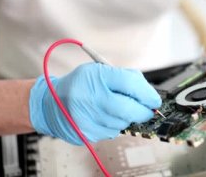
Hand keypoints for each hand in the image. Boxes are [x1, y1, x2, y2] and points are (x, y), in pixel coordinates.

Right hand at [29, 63, 160, 144]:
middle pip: (129, 109)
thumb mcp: (99, 71)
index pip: (130, 83)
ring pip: (123, 122)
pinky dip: (115, 124)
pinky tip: (106, 116)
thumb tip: (149, 94)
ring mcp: (88, 118)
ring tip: (117, 108)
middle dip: (144, 111)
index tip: (155, 100)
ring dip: (128, 117)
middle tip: (148, 110)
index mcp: (96, 77)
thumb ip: (125, 78)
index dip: (148, 93)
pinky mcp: (87, 133)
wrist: (51, 103)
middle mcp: (91, 98)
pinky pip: (113, 131)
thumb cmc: (80, 85)